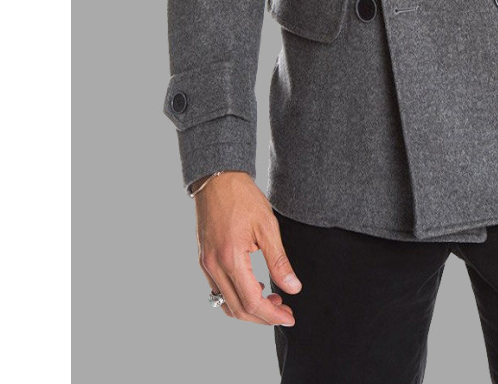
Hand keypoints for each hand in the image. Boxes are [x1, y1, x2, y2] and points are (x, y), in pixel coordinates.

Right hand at [194, 171, 301, 325]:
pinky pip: (218, 289)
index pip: (251, 301)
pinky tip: (255, 286)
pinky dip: (236, 295)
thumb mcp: (267, 226)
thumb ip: (279, 261)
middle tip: (285, 311)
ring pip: (226, 302)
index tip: (289, 317)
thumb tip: (293, 288)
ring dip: (249, 308)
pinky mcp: (204, 259)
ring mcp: (206, 264)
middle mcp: (213, 266)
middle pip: (238, 308)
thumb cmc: (243, 197)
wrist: (218, 178)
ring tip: (272, 300)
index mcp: (229, 258)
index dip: (272, 315)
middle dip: (263, 316)